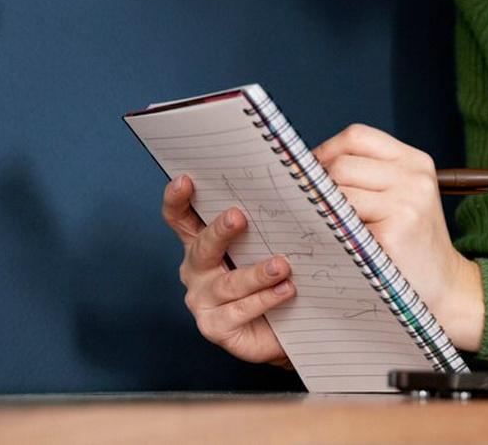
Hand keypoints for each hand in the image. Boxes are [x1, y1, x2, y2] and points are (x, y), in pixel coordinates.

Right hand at [161, 174, 294, 368]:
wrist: (284, 327)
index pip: (181, 217)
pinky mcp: (216, 327)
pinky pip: (240, 311)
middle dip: (220, 230)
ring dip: (256, 273)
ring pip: (228, 283)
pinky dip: (265, 299)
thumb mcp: (271, 240)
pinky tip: (285, 290)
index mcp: (202, 241)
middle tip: (238, 216)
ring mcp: (203, 300)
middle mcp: (197, 269)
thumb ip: (276, 209)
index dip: (177, 199)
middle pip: (203, 246)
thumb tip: (309, 160)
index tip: (185, 180)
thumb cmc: (274, 275)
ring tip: (282, 265)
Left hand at [313, 124, 484, 350]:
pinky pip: (343, 221)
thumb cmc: (412, 242)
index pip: (357, 136)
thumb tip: (308, 166)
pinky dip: (334, 230)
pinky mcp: (395, 232)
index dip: (327, 150)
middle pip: (343, 163)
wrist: (445, 285)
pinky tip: (341, 241)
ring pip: (339, 190)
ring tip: (332, 225)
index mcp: (415, 161)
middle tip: (316, 206)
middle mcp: (415, 176)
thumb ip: (368, 175)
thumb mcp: (403, 196)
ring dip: (326, 209)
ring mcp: (407, 203)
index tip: (311, 172)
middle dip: (321, 183)